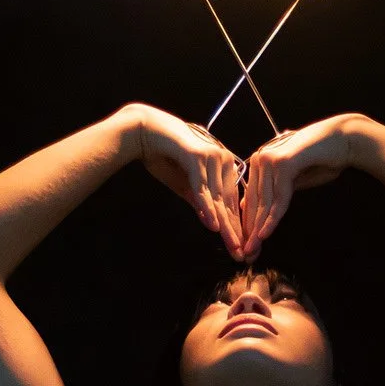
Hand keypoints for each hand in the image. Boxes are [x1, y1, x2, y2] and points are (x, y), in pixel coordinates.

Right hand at [131, 103, 246, 256]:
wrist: (144, 131)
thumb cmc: (163, 156)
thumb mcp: (185, 185)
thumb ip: (200, 202)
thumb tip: (213, 224)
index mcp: (224, 164)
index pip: (232, 201)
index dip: (235, 226)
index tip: (239, 247)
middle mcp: (223, 159)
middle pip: (229, 202)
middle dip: (234, 231)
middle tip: (240, 254)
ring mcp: (212, 156)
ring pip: (218, 198)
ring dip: (225, 225)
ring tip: (232, 246)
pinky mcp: (197, 157)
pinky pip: (203, 188)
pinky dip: (207, 208)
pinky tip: (213, 226)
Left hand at [237, 114, 357, 259]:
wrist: (344, 140)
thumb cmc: (323, 160)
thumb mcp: (295, 181)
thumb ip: (276, 193)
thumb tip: (257, 211)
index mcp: (260, 161)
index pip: (252, 197)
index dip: (250, 223)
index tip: (249, 245)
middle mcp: (260, 158)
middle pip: (254, 201)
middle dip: (251, 231)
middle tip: (247, 254)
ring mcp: (270, 158)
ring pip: (264, 202)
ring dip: (258, 228)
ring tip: (253, 249)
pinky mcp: (283, 163)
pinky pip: (277, 197)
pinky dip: (272, 218)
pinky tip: (265, 234)